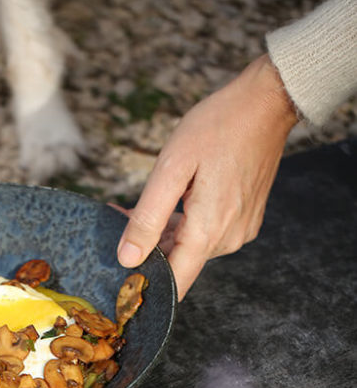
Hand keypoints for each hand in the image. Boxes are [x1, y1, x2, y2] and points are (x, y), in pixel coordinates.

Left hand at [116, 55, 298, 298]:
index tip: (121, 274)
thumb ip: (148, 217)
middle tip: (121, 218)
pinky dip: (184, 223)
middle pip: (178, 262)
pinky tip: (170, 200)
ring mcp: (239, 230)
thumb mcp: (172, 168)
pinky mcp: (245, 219)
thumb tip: (128, 258)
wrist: (266, 104)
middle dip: (147, 247)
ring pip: (190, 247)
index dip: (146, 284)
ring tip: (138, 206)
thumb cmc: (218, 127)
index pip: (174, 283)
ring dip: (163, 233)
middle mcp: (228, 240)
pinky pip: (206, 232)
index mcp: (208, 232)